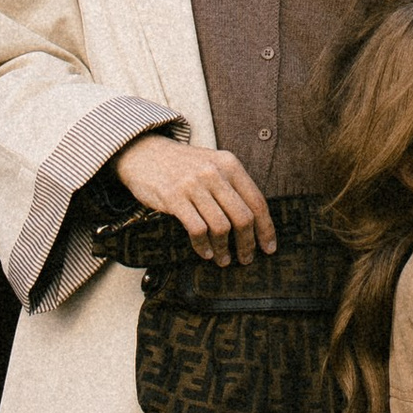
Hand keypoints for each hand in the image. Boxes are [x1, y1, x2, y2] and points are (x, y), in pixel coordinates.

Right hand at [113, 130, 277, 262]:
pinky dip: (204, 247)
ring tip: (224, 260)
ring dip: (225, 249)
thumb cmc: (182, 166)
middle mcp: (214, 172)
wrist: (144, 153)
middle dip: (248, 243)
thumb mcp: (212, 165)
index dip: (266, 228)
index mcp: (229, 164)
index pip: (257, 201)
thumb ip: (232, 187)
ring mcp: (193, 184)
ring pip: (221, 226)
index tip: (268, 247)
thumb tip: (255, 223)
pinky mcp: (174, 197)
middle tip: (246, 259)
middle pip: (243, 217)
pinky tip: (206, 253)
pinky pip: (197, 230)